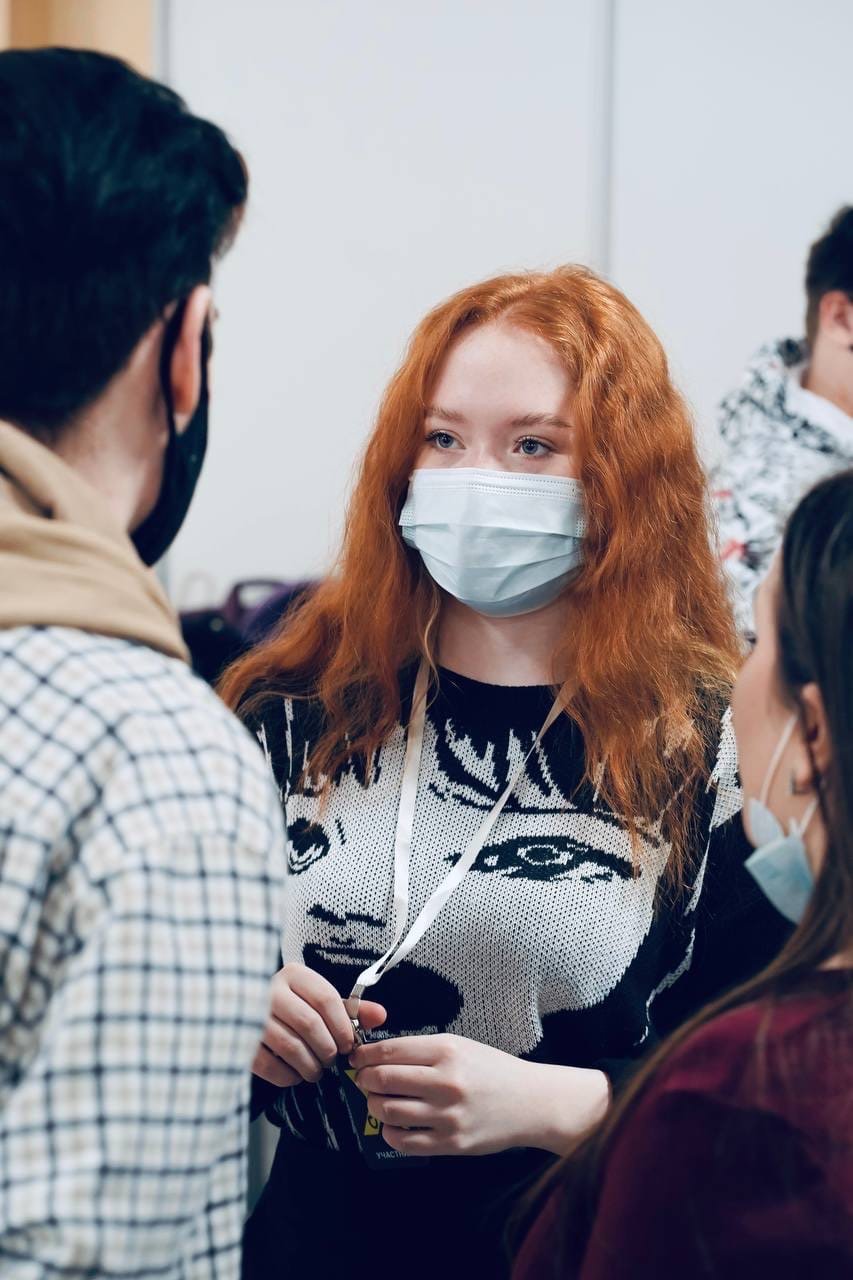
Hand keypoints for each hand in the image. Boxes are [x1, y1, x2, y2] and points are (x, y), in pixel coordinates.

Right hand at [253, 964, 386, 1087]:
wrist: (245, 1013)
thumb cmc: (294, 1009)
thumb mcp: (321, 1002)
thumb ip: (352, 1010)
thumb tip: (382, 1016)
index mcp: (294, 975)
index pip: (326, 999)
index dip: (343, 1027)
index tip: (349, 1045)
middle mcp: (270, 990)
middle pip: (309, 1024)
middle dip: (327, 1049)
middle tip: (332, 1059)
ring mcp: (250, 1015)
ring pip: (290, 1046)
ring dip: (310, 1066)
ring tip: (316, 1070)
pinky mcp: (240, 1041)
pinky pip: (269, 1065)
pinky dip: (288, 1076)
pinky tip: (295, 1075)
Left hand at [350, 1033, 608, 1156]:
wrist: (530, 1102)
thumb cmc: (493, 1070)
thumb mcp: (460, 1046)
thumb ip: (421, 1050)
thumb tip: (378, 1056)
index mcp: (446, 1051)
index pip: (389, 1050)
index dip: (365, 1055)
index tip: (357, 1058)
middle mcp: (445, 1082)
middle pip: (383, 1080)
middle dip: (364, 1079)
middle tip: (363, 1079)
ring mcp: (447, 1115)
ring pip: (387, 1110)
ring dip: (373, 1104)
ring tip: (377, 1100)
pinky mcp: (451, 1143)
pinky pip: (404, 1141)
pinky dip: (389, 1131)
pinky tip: (392, 1123)